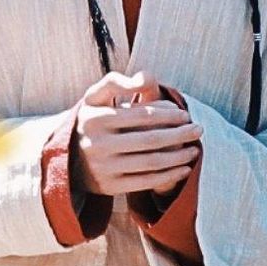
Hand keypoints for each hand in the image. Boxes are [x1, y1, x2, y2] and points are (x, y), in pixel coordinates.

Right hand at [71, 71, 201, 199]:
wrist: (68, 157)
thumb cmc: (91, 120)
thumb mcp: (96, 97)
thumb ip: (118, 82)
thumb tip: (145, 78)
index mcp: (95, 119)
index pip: (141, 115)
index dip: (168, 114)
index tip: (186, 114)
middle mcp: (97, 145)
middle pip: (150, 140)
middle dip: (180, 134)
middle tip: (199, 130)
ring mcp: (102, 168)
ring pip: (151, 162)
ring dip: (178, 156)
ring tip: (194, 149)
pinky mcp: (108, 187)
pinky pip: (145, 181)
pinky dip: (169, 175)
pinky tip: (184, 168)